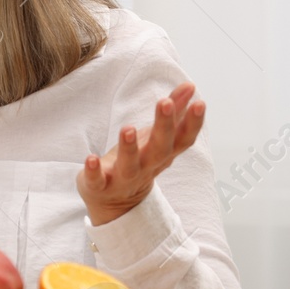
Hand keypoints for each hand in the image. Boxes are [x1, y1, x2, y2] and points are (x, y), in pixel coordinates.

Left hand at [78, 82, 205, 226]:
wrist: (117, 202)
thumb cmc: (140, 160)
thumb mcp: (157, 137)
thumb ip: (173, 112)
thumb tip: (189, 86)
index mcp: (163, 153)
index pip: (183, 139)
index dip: (193, 122)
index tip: (199, 102)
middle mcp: (148, 166)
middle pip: (160, 148)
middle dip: (164, 126)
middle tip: (165, 102)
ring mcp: (124, 178)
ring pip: (130, 165)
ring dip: (129, 148)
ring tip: (127, 128)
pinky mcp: (100, 186)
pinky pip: (97, 180)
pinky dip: (93, 171)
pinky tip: (90, 158)